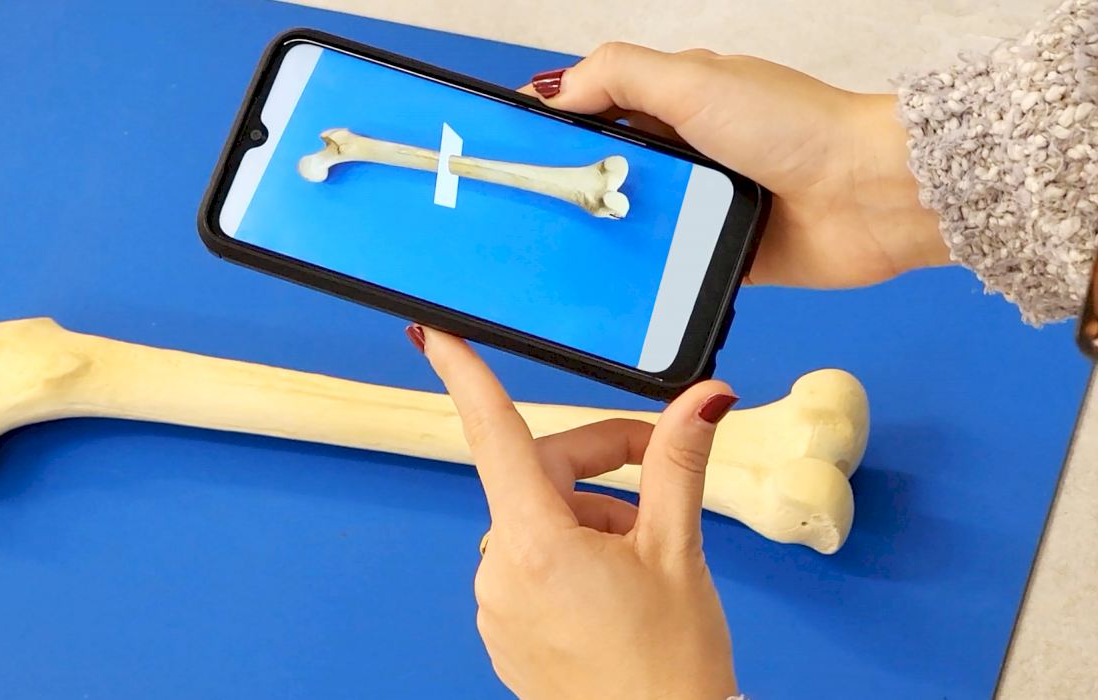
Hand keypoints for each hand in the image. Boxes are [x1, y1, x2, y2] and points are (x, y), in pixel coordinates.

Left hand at [414, 325, 740, 699]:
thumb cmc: (670, 671)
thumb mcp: (679, 552)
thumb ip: (678, 464)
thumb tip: (703, 400)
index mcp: (537, 546)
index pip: (495, 435)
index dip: (465, 377)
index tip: (437, 338)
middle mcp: (501, 574)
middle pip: (537, 477)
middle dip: (598, 469)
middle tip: (655, 485)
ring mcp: (497, 607)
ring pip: (539, 522)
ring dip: (590, 518)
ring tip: (643, 559)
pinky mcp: (505, 631)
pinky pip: (529, 565)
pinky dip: (570, 555)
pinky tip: (614, 587)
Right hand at [526, 43, 948, 287]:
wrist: (868, 195)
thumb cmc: (794, 127)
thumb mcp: (693, 81)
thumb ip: (619, 75)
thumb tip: (550, 91)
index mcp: (679, 100)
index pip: (599, 108)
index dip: (556, 126)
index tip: (514, 147)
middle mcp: (690, 150)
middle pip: (610, 168)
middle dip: (573, 185)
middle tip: (533, 207)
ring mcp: (707, 203)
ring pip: (635, 220)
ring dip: (608, 233)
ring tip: (562, 250)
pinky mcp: (722, 252)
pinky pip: (669, 266)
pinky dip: (646, 272)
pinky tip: (613, 283)